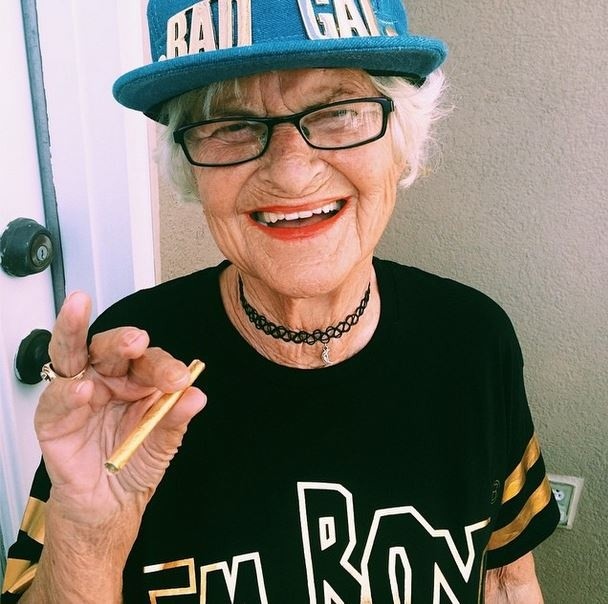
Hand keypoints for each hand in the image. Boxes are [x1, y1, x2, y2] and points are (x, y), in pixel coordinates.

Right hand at [35, 291, 206, 532]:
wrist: (110, 502)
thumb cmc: (135, 463)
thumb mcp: (163, 443)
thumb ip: (176, 419)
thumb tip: (196, 395)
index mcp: (138, 380)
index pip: (150, 361)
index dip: (165, 366)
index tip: (179, 378)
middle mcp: (108, 379)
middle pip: (111, 347)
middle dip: (123, 339)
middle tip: (137, 340)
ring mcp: (79, 393)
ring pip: (71, 352)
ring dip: (74, 329)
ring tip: (79, 310)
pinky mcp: (54, 417)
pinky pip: (57, 398)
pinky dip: (68, 391)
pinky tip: (82, 388)